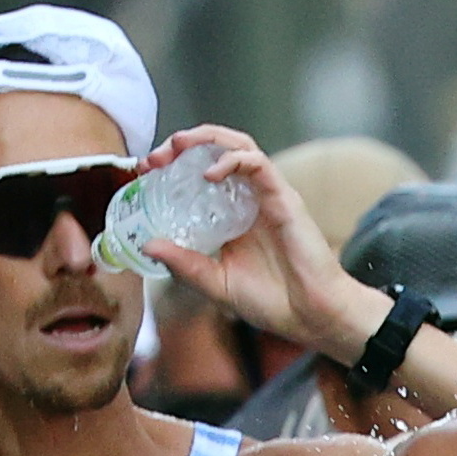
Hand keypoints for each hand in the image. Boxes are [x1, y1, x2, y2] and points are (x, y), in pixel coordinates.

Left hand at [136, 126, 385, 358]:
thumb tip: (147, 244)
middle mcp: (249, 199)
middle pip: (216, 151)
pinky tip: (209, 173)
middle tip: (156, 157)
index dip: (171, 165)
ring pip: (238, 146)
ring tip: (178, 145)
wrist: (311, 316)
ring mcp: (267, 196)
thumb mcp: (214, 283)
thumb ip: (184, 264)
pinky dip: (231, 160)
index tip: (146, 171)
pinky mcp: (284, 199)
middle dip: (183, 144)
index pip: (199, 173)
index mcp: (232, 215)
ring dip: (206, 139)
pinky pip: (258, 164)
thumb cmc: (272, 302)